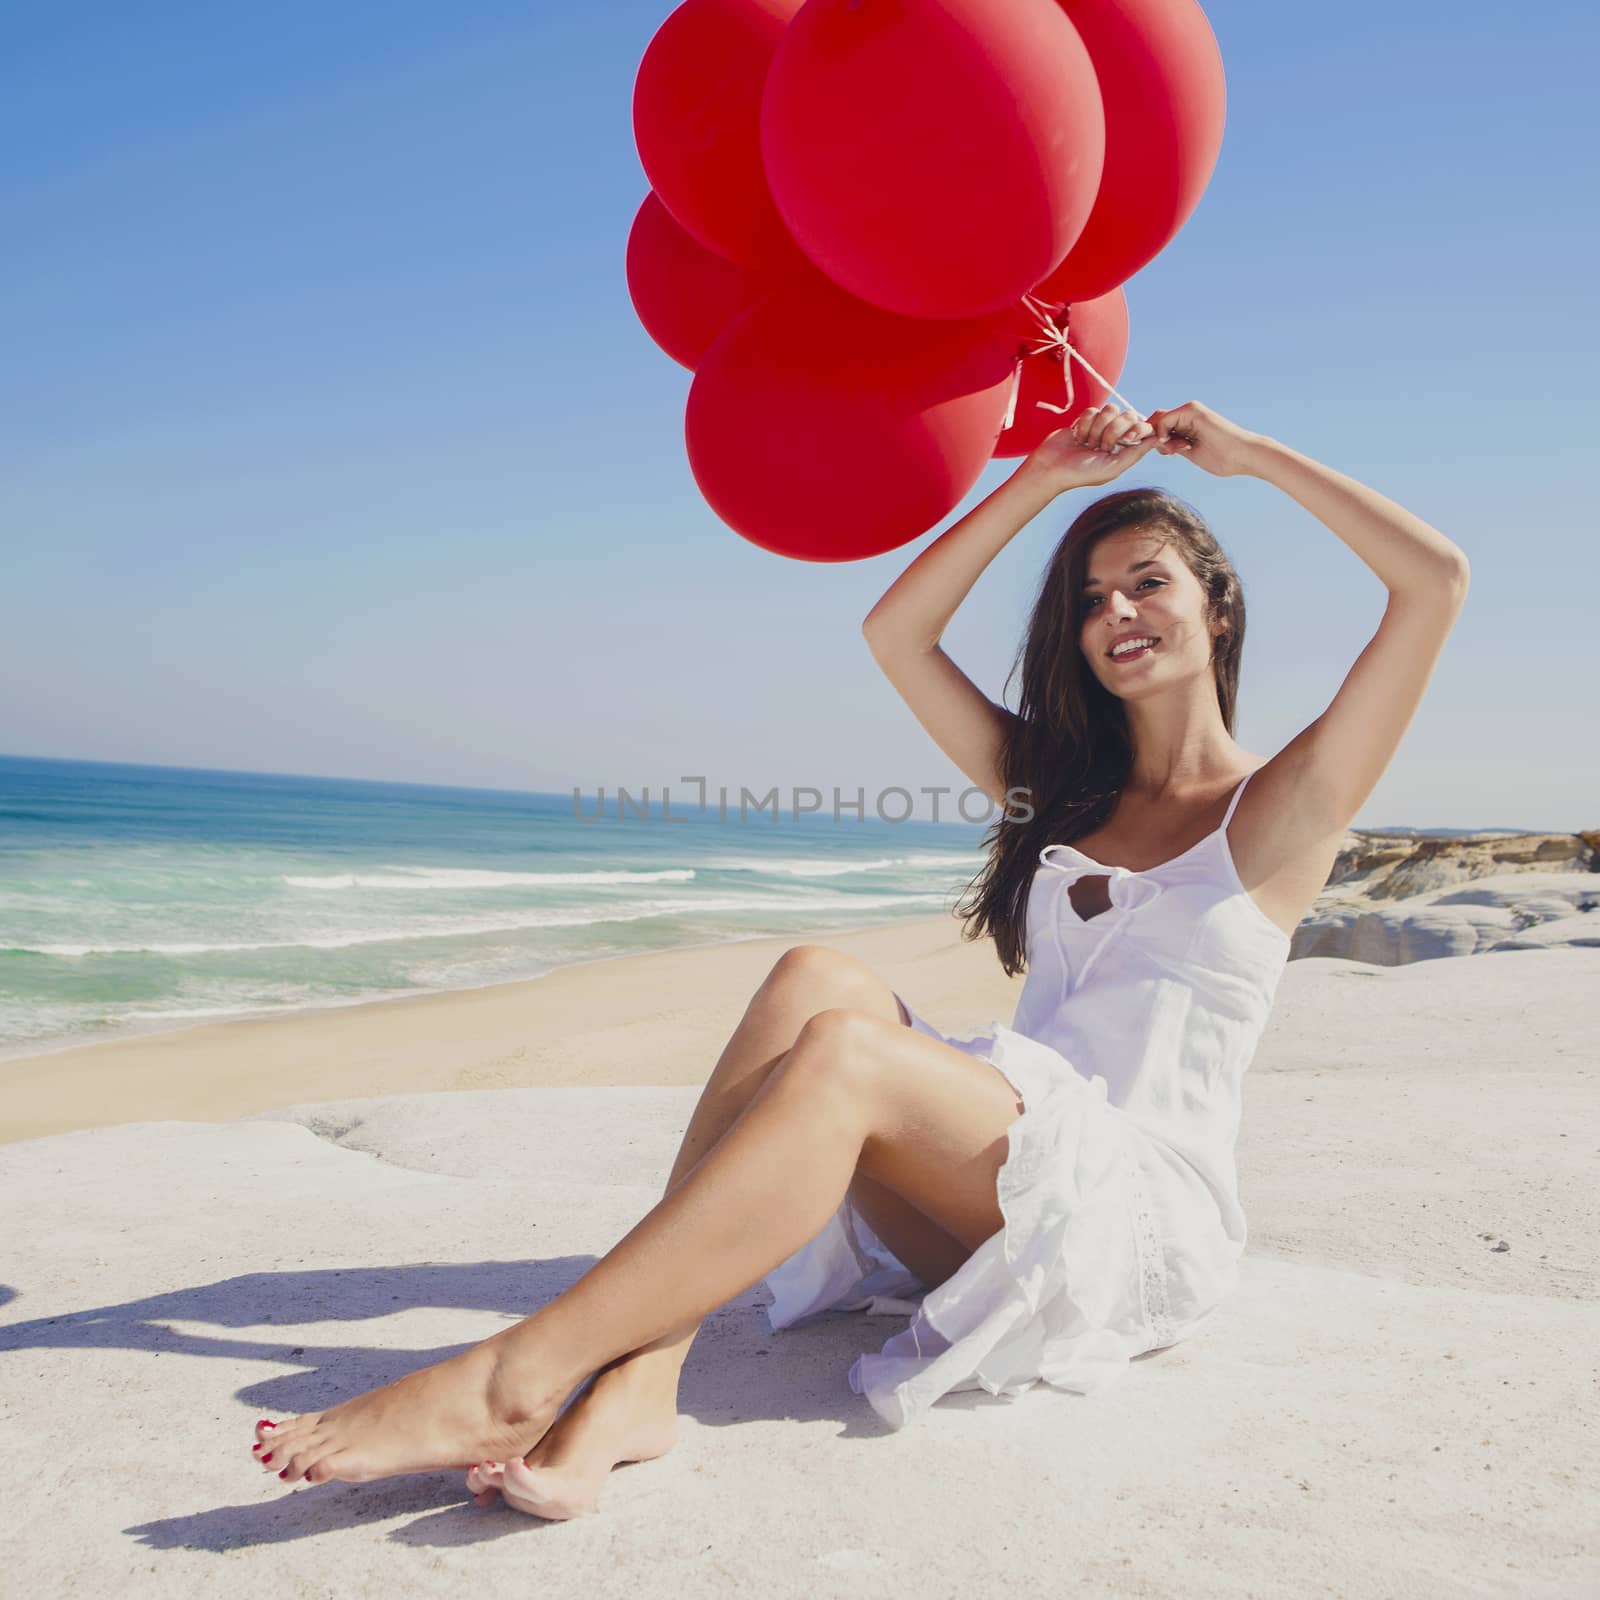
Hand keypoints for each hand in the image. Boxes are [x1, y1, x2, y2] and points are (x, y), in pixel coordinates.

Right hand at [1018, 404, 1159, 492]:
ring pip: (1110, 410)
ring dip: (1097, 427)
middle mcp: (1116, 436)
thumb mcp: (1113, 467)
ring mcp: (1100, 426)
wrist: (1052, 468)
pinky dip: (1084, 423)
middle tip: (1100, 447)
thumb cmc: (1082, 473)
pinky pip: (1093, 409)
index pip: (1142, 426)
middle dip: (1113, 430)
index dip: (1135, 429)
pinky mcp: (1085, 420)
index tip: (1125, 440)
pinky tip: (1078, 437)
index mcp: (1126, 448)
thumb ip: (1136, 453)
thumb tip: (1157, 437)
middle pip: (1127, 415)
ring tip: (1087, 443)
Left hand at [1143, 400, 1262, 477]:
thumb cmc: (1222, 457)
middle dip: (1150, 436)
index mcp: (1187, 422)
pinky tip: (1173, 447)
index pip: (1160, 425)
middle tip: (1166, 453)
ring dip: (1157, 437)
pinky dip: (1162, 434)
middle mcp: (1187, 413)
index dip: (1152, 439)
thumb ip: (1173, 445)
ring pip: (1159, 419)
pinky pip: (1165, 419)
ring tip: (1173, 452)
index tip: (1166, 455)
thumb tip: (1155, 443)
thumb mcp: (1190, 451)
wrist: (1243, 456)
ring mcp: (1190, 410)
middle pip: (1156, 419)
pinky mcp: (1193, 411)